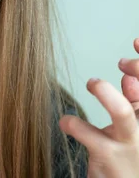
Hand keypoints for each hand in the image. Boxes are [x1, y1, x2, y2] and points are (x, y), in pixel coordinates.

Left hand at [59, 38, 138, 177]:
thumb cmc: (128, 155)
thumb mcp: (135, 127)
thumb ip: (133, 102)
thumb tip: (129, 78)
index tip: (136, 41)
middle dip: (137, 71)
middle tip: (120, 61)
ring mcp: (131, 145)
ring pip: (123, 115)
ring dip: (106, 94)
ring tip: (93, 82)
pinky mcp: (109, 157)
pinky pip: (88, 134)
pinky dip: (73, 123)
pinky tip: (66, 123)